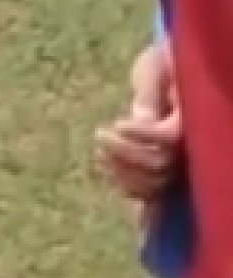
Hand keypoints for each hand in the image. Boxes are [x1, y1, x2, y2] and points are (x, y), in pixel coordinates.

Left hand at [95, 42, 182, 201]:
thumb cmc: (163, 74)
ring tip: (100, 150)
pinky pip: (146, 193)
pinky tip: (103, 164)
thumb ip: (149, 91)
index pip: (170, 137)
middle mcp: (189, 148)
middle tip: (99, 134)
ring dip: (119, 169)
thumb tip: (139, 117)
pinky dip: (121, 183)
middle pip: (159, 162)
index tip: (118, 123)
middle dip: (125, 151)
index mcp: (190, 121)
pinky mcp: (164, 178)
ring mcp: (177, 166)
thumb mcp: (158, 72)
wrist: (171, 88)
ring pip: (151, 182)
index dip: (142, 134)